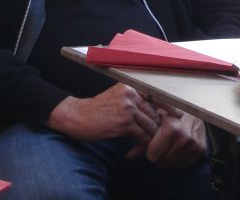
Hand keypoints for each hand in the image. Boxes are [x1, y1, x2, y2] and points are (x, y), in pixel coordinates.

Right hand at [45, 83, 159, 146]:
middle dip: (154, 130)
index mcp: (131, 87)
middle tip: (150, 141)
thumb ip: (134, 102)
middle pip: (155, 114)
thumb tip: (153, 116)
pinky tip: (132, 152)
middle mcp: (132, 95)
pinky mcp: (124, 123)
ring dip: (149, 140)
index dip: (161, 113)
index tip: (164, 123)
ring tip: (142, 148)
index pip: (156, 99)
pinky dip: (141, 146)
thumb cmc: (96, 110)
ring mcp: (129, 108)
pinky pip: (142, 137)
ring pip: (151, 127)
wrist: (76, 116)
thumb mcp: (117, 97)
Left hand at [144, 104, 206, 168]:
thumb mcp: (156, 118)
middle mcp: (184, 139)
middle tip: (161, 144)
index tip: (153, 143)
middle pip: (162, 162)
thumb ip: (143, 137)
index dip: (150, 150)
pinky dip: (179, 159)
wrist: (196, 106)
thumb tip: (130, 155)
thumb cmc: (174, 109)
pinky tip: (179, 147)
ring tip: (170, 144)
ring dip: (168, 158)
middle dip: (158, 155)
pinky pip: (184, 165)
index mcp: (171, 129)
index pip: (153, 155)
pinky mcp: (200, 150)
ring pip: (172, 165)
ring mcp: (194, 146)